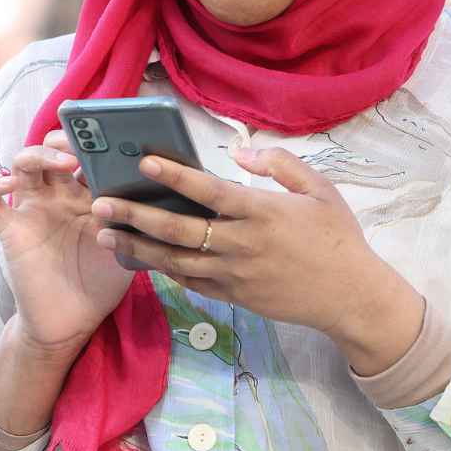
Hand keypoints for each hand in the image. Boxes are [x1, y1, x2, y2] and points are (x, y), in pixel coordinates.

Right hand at [0, 130, 131, 363]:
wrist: (71, 323)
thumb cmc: (101, 284)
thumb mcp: (127, 248)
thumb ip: (135, 221)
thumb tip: (157, 192)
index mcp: (87, 197)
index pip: (86, 157)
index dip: (94, 143)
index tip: (112, 137)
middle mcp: (58, 197)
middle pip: (53, 151)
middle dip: (64, 140)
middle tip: (83, 143)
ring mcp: (33, 211)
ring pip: (23, 165)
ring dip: (38, 155)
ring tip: (62, 163)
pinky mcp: (11, 230)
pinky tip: (8, 183)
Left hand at [90, 147, 424, 373]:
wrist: (351, 296)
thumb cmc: (338, 237)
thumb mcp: (320, 189)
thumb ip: (280, 164)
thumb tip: (240, 153)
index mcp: (261, 213)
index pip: (209, 192)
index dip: (174, 176)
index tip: (144, 161)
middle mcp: (242, 245)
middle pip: (178, 230)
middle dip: (135, 215)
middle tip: (99, 203)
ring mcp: (235, 275)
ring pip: (175, 261)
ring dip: (137, 247)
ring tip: (104, 234)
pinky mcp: (235, 297)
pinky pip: (191, 283)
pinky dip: (163, 271)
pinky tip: (140, 259)